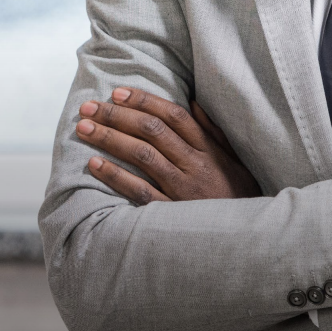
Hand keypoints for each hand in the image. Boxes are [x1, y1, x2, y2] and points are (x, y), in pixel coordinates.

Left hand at [75, 87, 261, 204]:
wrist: (247, 238)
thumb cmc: (237, 195)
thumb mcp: (232, 159)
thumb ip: (212, 130)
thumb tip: (192, 101)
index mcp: (208, 149)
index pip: (173, 115)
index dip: (144, 100)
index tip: (118, 92)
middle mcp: (194, 165)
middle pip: (152, 131)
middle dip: (117, 115)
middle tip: (89, 107)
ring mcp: (182, 190)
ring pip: (142, 155)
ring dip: (110, 139)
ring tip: (84, 128)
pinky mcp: (171, 215)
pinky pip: (140, 192)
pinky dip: (116, 177)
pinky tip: (95, 164)